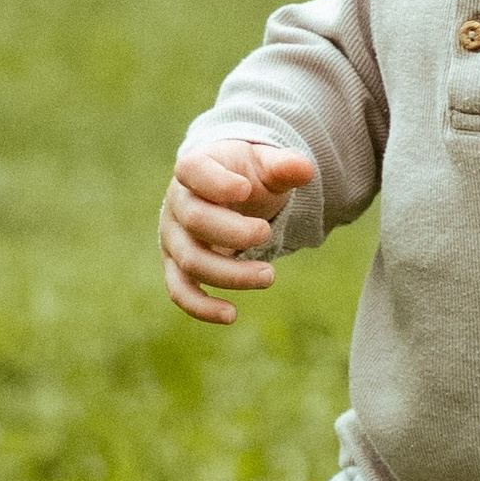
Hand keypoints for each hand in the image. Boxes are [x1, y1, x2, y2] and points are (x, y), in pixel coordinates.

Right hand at [159, 137, 317, 324]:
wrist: (231, 195)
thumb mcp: (265, 165)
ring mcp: (174, 237)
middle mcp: (177, 203)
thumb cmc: (247, 176)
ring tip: (269, 276)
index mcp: (194, 168)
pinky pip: (180, 290)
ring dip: (230, 273)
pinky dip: (202, 307)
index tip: (245, 190)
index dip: (216, 183)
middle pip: (195, 221)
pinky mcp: (176, 266)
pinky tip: (231, 315)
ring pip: (191, 261)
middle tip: (266, 232)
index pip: (193, 170)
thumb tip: (305, 169)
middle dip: (233, 232)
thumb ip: (283, 166)